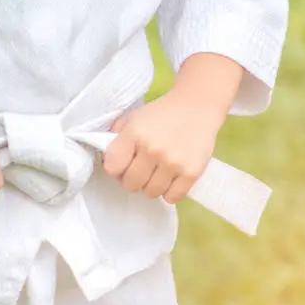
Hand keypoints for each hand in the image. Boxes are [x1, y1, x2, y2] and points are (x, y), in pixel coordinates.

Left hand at [103, 89, 224, 202]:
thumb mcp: (133, 117)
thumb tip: (107, 161)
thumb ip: (116, 136)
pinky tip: (170, 179)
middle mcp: (153, 150)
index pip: (112, 168)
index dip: (116, 169)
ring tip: (157, 173)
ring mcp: (173, 163)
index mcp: (135, 134)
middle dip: (133, 179)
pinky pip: (172, 198)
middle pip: (131, 184)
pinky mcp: (191, 173)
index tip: (124, 165)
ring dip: (151, 186)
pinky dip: (169, 192)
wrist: (197, 106)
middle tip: (141, 170)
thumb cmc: (162, 113)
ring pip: (151, 193)